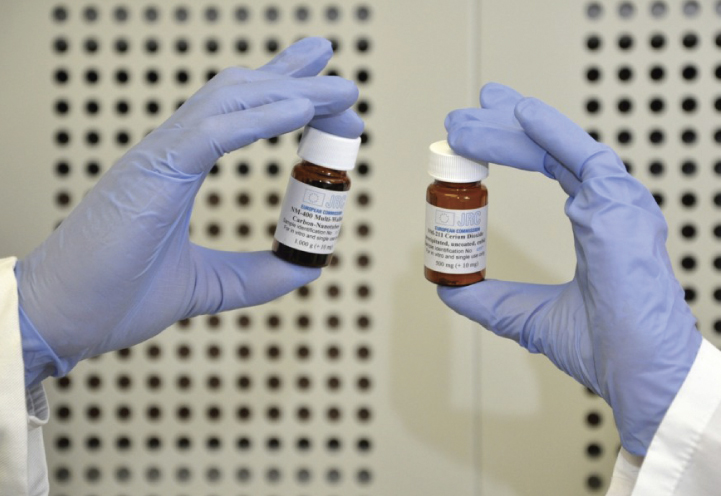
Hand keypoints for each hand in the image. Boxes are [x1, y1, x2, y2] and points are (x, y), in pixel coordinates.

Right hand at [16, 37, 362, 386]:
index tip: (324, 97)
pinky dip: (260, 119)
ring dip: (292, 92)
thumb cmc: (116, 298)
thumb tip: (304, 268)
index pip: (238, 115)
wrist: (62, 319)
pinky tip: (300, 110)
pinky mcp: (152, 173)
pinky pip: (214, 132)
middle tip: (345, 84)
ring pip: (233, 101)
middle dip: (297, 82)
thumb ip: (254, 276)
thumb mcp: (205, 285)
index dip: (283, 97)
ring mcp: (160, 157)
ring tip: (340, 90)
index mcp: (178, 169)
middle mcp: (171, 152)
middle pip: (242, 95)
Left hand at [440, 83, 701, 455]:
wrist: (640, 375)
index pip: (551, 167)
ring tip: (470, 114)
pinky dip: (551, 132)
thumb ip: (490, 300)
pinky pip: (583, 157)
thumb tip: (449, 288)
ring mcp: (618, 204)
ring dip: (510, 128)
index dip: (512, 146)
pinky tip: (518, 113)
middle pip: (550, 150)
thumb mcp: (528, 317)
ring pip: (559, 148)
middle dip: (503, 127)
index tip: (474, 136)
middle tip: (462, 115)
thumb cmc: (605, 348)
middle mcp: (609, 205)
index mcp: (597, 222)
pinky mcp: (621, 209)